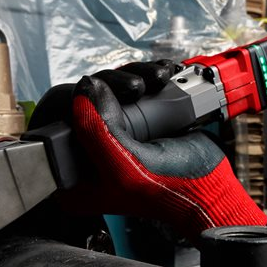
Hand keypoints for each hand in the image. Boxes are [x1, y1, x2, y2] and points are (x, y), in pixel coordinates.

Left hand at [31, 61, 266, 240]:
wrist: (212, 188)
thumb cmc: (172, 191)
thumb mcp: (127, 167)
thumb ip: (99, 132)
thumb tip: (85, 87)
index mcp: (74, 178)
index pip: (55, 125)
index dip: (75, 100)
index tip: (102, 94)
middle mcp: (89, 158)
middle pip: (82, 101)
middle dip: (111, 82)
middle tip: (135, 88)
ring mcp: (114, 139)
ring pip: (107, 91)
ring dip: (133, 74)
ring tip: (157, 80)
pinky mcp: (136, 125)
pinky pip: (129, 92)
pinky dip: (145, 75)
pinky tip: (160, 75)